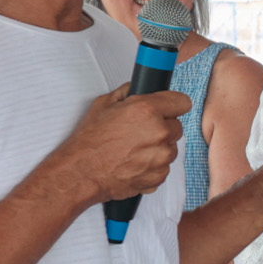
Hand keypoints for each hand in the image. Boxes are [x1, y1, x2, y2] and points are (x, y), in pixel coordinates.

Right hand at [53, 84, 187, 206]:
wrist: (81, 173)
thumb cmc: (89, 142)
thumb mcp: (103, 105)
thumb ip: (126, 93)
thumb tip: (136, 88)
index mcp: (147, 111)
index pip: (182, 102)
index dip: (172, 104)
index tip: (167, 108)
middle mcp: (159, 132)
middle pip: (176, 126)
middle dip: (162, 127)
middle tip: (141, 132)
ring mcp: (161, 156)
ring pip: (171, 147)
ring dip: (158, 147)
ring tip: (133, 150)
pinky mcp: (160, 175)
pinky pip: (164, 167)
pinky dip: (153, 166)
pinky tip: (133, 163)